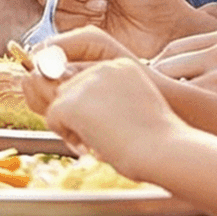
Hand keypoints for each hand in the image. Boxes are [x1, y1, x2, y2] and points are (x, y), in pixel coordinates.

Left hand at [28, 60, 181, 179]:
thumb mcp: (137, 106)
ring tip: (99, 140)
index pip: (89, 82)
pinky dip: (66, 136)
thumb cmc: (158, 138)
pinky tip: (90, 145)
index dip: (94, 107)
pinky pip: (52, 118)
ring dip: (72, 125)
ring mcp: (85, 83)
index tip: (114, 124)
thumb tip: (86, 109)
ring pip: (60, 103)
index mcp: (122, 65)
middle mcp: (102, 67)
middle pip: (70, 89)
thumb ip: (113, 99)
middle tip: (103, 135)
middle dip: (79, 114)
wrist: (164, 150)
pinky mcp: (71, 102)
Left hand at [150, 28, 216, 112]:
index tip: (156, 89)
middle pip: (165, 62)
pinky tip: (189, 125)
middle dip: (160, 85)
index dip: (161, 70)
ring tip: (177, 117)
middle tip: (158, 106)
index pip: (175, 48)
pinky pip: (179, 100)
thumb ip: (208, 59)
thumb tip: (149, 66)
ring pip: (167, 82)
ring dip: (166, 100)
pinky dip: (178, 113)